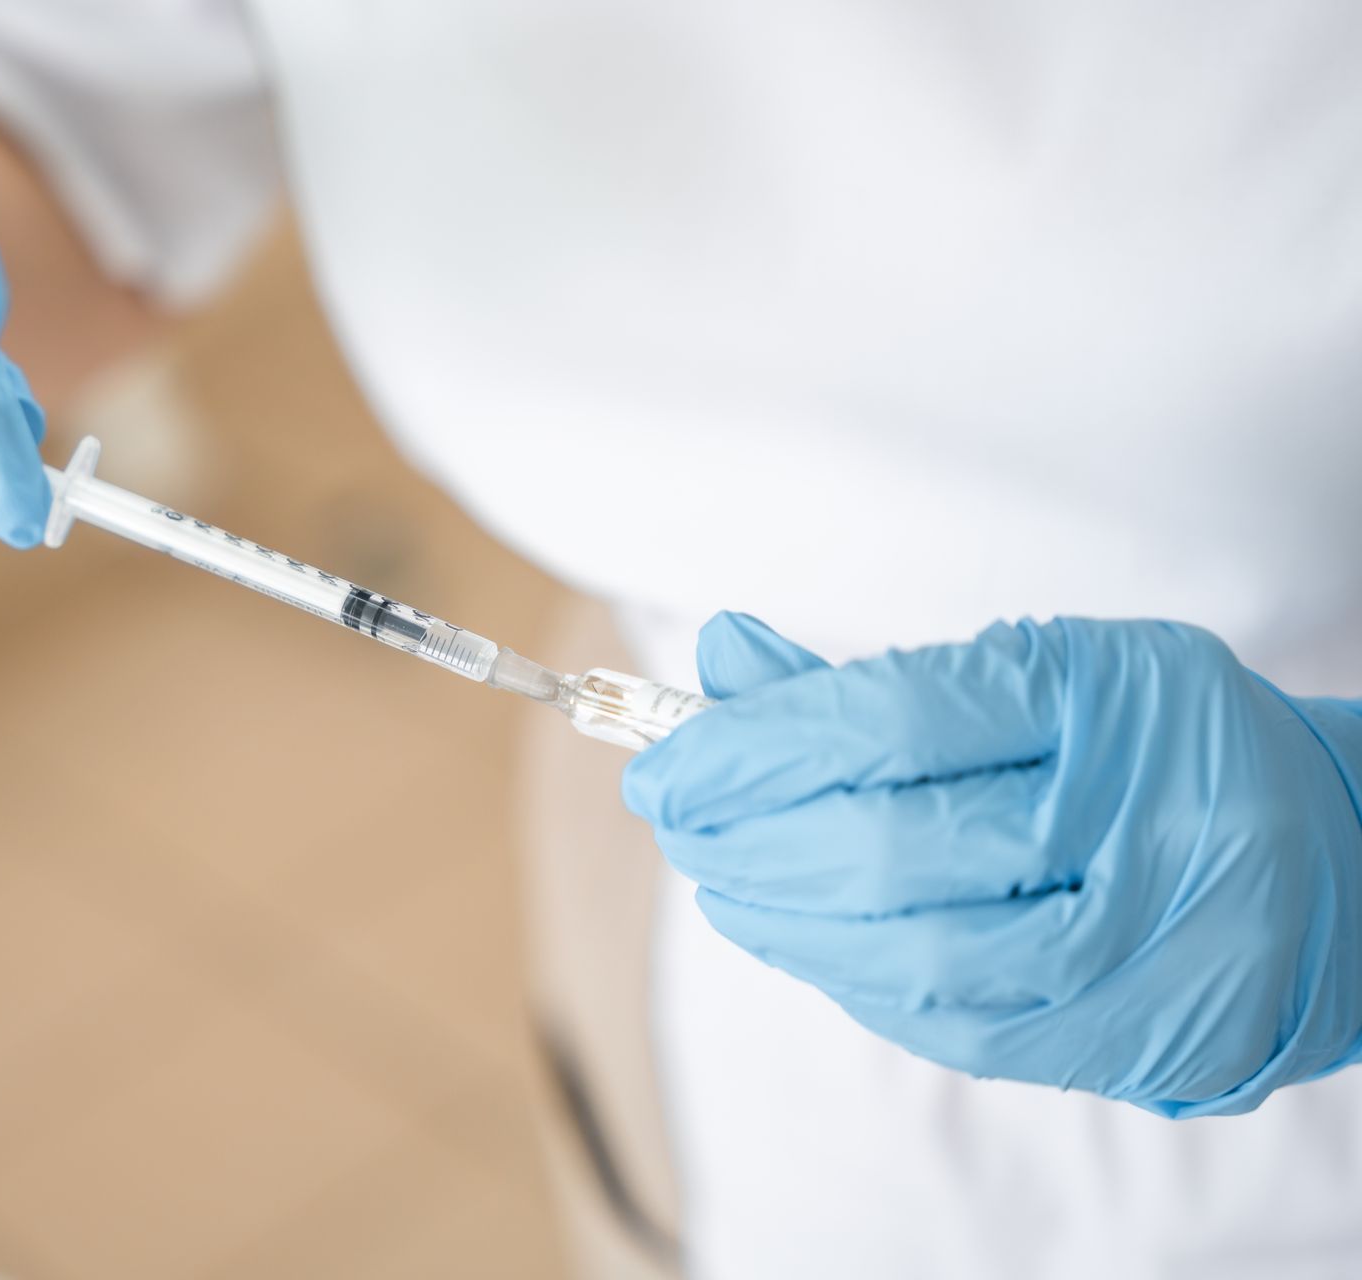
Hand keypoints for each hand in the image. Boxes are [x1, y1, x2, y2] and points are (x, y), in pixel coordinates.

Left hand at [624, 613, 1361, 1116]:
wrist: (1332, 866)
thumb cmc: (1154, 748)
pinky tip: (796, 935)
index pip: (890, 722)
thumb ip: (878, 679)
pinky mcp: (1118, 1041)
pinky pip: (947, 1023)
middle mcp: (1132, 833)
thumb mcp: (1038, 672)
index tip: (670, 756)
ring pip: (910, 955)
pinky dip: (849, 977)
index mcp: (1107, 704)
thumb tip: (723, 662)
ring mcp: (1136, 953)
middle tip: (677, 815)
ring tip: (719, 876)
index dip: (755, 744)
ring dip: (781, 918)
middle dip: (747, 837)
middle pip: (886, 849)